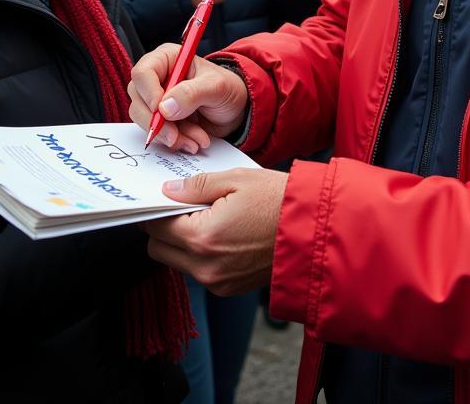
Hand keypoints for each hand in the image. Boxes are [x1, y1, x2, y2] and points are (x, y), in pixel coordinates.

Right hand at [128, 43, 248, 151]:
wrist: (236, 110)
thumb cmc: (228, 89)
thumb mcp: (217, 87)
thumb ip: (192, 93)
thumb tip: (165, 107)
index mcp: (167, 59)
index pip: (143, 73)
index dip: (148, 93)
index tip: (161, 111)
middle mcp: (157, 78)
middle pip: (138, 100)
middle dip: (157, 122)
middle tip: (176, 135)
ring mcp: (157, 100)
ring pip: (146, 121)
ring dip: (171, 135)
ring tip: (197, 138)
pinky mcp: (161, 120)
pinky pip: (157, 134)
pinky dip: (176, 141)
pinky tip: (194, 141)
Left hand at [146, 168, 287, 295]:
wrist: (315, 230)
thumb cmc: (279, 200)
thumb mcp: (236, 180)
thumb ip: (197, 185)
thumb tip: (169, 190)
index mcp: (203, 237)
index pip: (157, 227)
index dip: (155, 209)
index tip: (160, 198)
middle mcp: (206, 267)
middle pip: (159, 250)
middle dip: (163, 229)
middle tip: (183, 207)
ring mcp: (218, 282)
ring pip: (178, 263)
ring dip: (182, 243)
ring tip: (208, 218)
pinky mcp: (230, 289)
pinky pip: (200, 271)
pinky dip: (201, 255)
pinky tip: (222, 234)